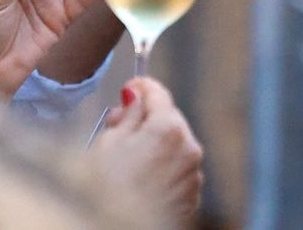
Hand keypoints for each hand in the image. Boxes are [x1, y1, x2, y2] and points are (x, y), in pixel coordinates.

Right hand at [90, 78, 203, 219]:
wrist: (121, 228)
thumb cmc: (109, 191)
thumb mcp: (110, 142)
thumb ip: (128, 114)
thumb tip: (135, 98)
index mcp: (169, 128)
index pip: (158, 92)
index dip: (140, 87)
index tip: (129, 89)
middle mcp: (189, 148)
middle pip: (169, 118)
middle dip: (147, 119)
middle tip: (117, 127)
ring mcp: (193, 175)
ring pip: (175, 145)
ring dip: (155, 144)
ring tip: (125, 159)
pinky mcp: (191, 197)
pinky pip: (178, 170)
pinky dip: (162, 167)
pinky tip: (139, 177)